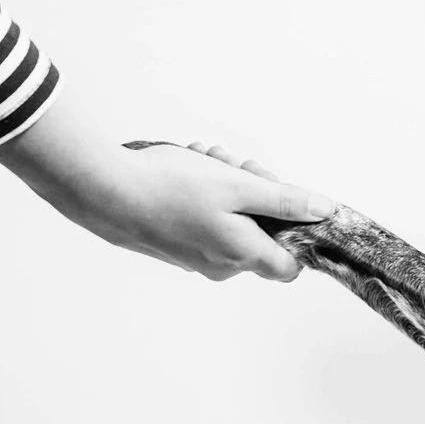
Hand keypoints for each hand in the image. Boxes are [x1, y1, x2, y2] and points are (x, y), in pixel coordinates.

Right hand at [106, 141, 334, 280]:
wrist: (100, 190)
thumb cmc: (168, 187)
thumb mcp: (238, 187)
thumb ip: (286, 202)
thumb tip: (325, 212)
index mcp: (242, 256)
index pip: (292, 265)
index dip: (297, 231)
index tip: (284, 199)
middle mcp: (221, 266)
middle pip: (262, 233)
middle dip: (256, 192)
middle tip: (236, 163)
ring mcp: (196, 258)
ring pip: (232, 220)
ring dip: (228, 184)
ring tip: (206, 157)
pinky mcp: (175, 246)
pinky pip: (206, 221)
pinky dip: (205, 193)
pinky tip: (190, 166)